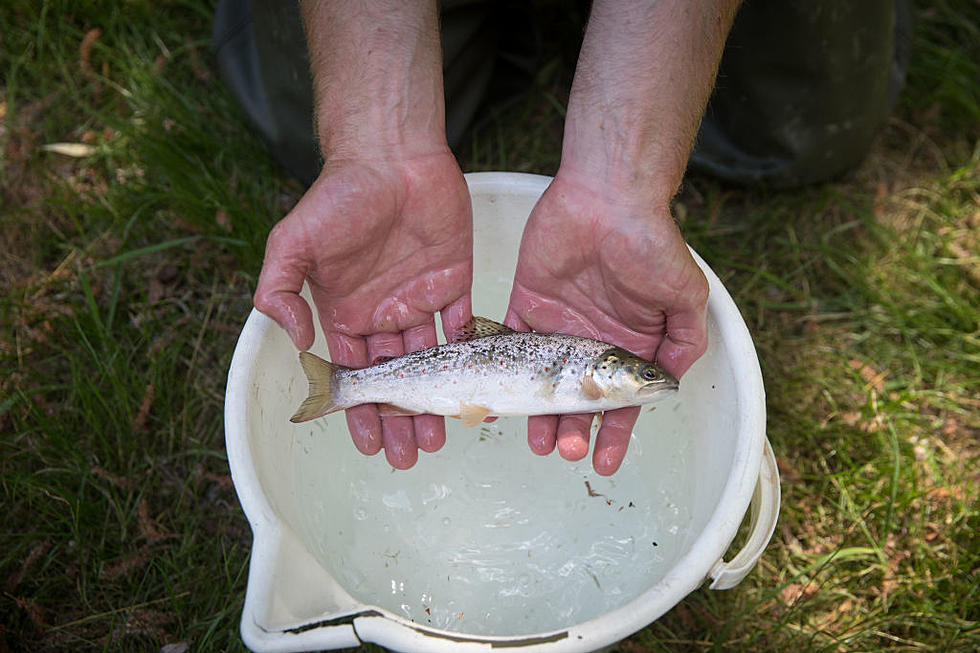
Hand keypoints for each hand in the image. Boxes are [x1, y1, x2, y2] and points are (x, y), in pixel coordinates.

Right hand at [254, 150, 472, 468]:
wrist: (390, 153)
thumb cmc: (339, 196)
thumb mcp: (292, 243)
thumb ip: (280, 292)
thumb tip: (295, 340)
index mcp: (344, 311)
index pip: (354, 374)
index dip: (359, 411)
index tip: (366, 445)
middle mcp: (383, 312)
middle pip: (394, 379)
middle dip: (398, 420)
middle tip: (408, 457)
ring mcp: (420, 300)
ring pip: (431, 364)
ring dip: (435, 401)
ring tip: (439, 439)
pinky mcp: (455, 283)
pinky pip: (463, 329)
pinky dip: (469, 360)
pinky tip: (473, 390)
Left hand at [504, 171, 707, 474]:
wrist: (607, 196)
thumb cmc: (651, 242)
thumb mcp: (685, 296)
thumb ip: (682, 343)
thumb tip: (670, 386)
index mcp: (628, 344)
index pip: (620, 402)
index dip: (614, 434)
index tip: (603, 463)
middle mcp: (591, 341)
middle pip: (577, 398)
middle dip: (573, 429)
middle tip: (564, 449)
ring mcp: (557, 325)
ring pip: (542, 381)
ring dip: (538, 413)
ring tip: (536, 440)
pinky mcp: (526, 303)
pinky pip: (508, 343)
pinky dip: (499, 371)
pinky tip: (496, 399)